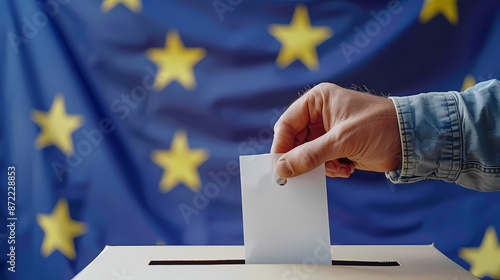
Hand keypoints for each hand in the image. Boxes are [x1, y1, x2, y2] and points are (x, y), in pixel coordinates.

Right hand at [271, 83, 401, 177]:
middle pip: (295, 142)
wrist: (412, 140)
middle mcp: (319, 115)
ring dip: (320, 166)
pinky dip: (331, 169)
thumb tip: (282, 168)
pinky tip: (347, 167)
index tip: (280, 167)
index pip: (287, 124)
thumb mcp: (342, 140)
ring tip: (339, 166)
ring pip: (307, 155)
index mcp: (317, 101)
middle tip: (306, 174)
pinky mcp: (337, 147)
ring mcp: (327, 132)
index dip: (282, 146)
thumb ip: (310, 154)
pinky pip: (320, 163)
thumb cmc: (380, 127)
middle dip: (303, 159)